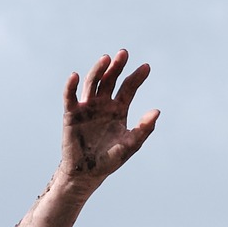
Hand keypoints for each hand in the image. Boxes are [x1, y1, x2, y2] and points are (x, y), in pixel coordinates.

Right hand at [60, 50, 158, 184]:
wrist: (88, 172)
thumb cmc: (110, 159)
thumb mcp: (130, 145)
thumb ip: (143, 129)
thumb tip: (157, 111)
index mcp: (119, 109)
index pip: (128, 88)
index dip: (137, 77)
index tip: (147, 67)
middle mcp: (103, 104)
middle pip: (110, 79)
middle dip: (117, 66)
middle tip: (124, 53)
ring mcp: (87, 106)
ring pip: (92, 83)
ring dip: (98, 70)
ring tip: (105, 59)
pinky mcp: (71, 113)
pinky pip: (70, 96)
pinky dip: (71, 86)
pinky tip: (74, 76)